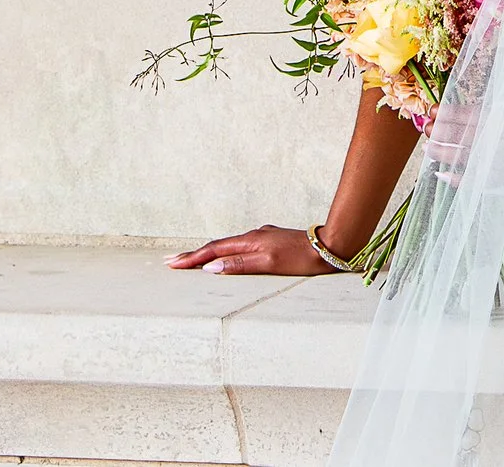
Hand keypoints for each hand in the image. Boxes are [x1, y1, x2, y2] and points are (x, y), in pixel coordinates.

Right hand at [164, 223, 338, 275]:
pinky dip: (227, 252)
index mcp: (250, 241)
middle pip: (218, 246)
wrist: (330, 246)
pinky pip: (242, 247)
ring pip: (230, 246)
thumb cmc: (303, 258)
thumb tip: (212, 267)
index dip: (193, 259)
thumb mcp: (270, 264)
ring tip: (193, 260)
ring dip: (210, 253)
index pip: (214, 250)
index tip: (173, 264)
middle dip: (195, 255)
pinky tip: (228, 256)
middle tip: (173, 262)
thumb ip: (241, 265)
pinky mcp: (273, 242)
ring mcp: (264, 238)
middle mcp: (254, 236)